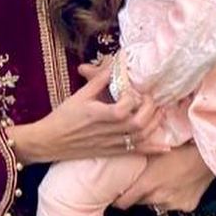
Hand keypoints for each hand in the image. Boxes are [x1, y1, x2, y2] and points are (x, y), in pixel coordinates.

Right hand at [12, 62, 166, 164]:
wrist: (49, 142)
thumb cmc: (62, 117)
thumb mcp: (78, 95)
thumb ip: (98, 80)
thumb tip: (115, 63)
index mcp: (96, 114)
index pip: (122, 110)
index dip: (132, 99)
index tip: (133, 90)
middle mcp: (105, 131)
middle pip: (136, 124)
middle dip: (150, 110)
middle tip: (152, 98)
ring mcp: (109, 143)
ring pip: (139, 137)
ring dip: (154, 125)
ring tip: (160, 112)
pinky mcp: (111, 152)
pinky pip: (135, 152)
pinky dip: (152, 149)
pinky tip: (165, 146)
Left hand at [113, 142, 213, 212]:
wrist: (210, 151)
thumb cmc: (180, 145)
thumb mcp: (153, 150)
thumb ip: (135, 160)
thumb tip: (118, 159)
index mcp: (146, 185)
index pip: (123, 203)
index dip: (118, 199)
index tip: (116, 196)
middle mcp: (158, 198)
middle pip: (140, 202)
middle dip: (139, 194)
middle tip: (142, 181)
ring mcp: (174, 204)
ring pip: (157, 204)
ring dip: (156, 196)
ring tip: (163, 180)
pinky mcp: (188, 206)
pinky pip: (174, 204)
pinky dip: (173, 197)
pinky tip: (179, 183)